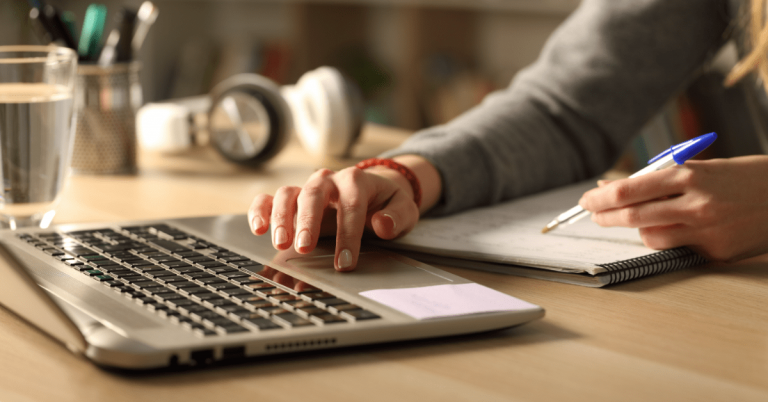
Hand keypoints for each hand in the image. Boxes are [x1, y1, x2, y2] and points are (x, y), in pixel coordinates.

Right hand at [247, 155, 440, 270]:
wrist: (374, 192)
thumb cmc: (386, 204)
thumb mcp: (403, 209)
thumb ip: (397, 216)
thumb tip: (382, 224)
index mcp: (356, 180)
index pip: (351, 205)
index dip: (347, 234)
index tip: (345, 262)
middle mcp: (328, 180)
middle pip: (313, 194)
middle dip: (308, 222)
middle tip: (304, 248)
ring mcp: (307, 188)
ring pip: (288, 194)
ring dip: (282, 218)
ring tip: (281, 243)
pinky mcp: (292, 199)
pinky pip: (269, 199)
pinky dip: (260, 211)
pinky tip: (258, 229)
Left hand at [578, 155, 767, 261]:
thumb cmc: (746, 177)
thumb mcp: (705, 166)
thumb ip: (661, 177)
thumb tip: (615, 185)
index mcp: (691, 175)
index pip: (630, 190)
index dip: (602, 197)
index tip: (588, 199)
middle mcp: (696, 204)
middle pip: (633, 216)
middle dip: (606, 215)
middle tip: (594, 214)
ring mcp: (707, 230)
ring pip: (650, 237)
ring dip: (636, 230)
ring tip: (635, 219)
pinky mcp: (717, 252)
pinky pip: (676, 249)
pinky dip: (666, 239)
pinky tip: (669, 229)